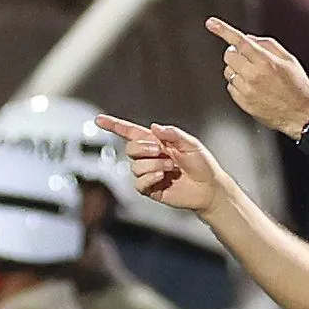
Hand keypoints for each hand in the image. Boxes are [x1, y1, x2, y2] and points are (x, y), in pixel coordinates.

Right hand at [93, 117, 228, 214]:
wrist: (209, 188)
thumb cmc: (202, 164)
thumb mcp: (191, 144)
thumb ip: (173, 134)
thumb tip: (154, 127)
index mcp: (156, 142)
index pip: (130, 132)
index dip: (114, 125)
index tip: (98, 120)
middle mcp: (149, 157)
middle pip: (130, 148)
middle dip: (144, 148)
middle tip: (163, 152)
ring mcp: (148, 174)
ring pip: (135, 166)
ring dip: (154, 164)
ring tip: (171, 167)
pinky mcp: (150, 189)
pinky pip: (138, 183)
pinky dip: (149, 178)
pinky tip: (163, 177)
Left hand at [205, 16, 308, 137]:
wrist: (301, 115)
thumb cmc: (298, 87)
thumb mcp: (289, 60)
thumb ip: (268, 45)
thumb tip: (249, 38)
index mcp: (266, 62)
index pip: (240, 41)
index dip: (224, 30)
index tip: (211, 23)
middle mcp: (254, 75)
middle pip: (229, 55)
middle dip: (235, 53)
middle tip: (247, 58)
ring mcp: (247, 90)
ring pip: (228, 71)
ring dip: (236, 69)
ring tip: (254, 76)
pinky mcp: (243, 103)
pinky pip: (231, 87)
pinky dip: (238, 84)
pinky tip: (253, 88)